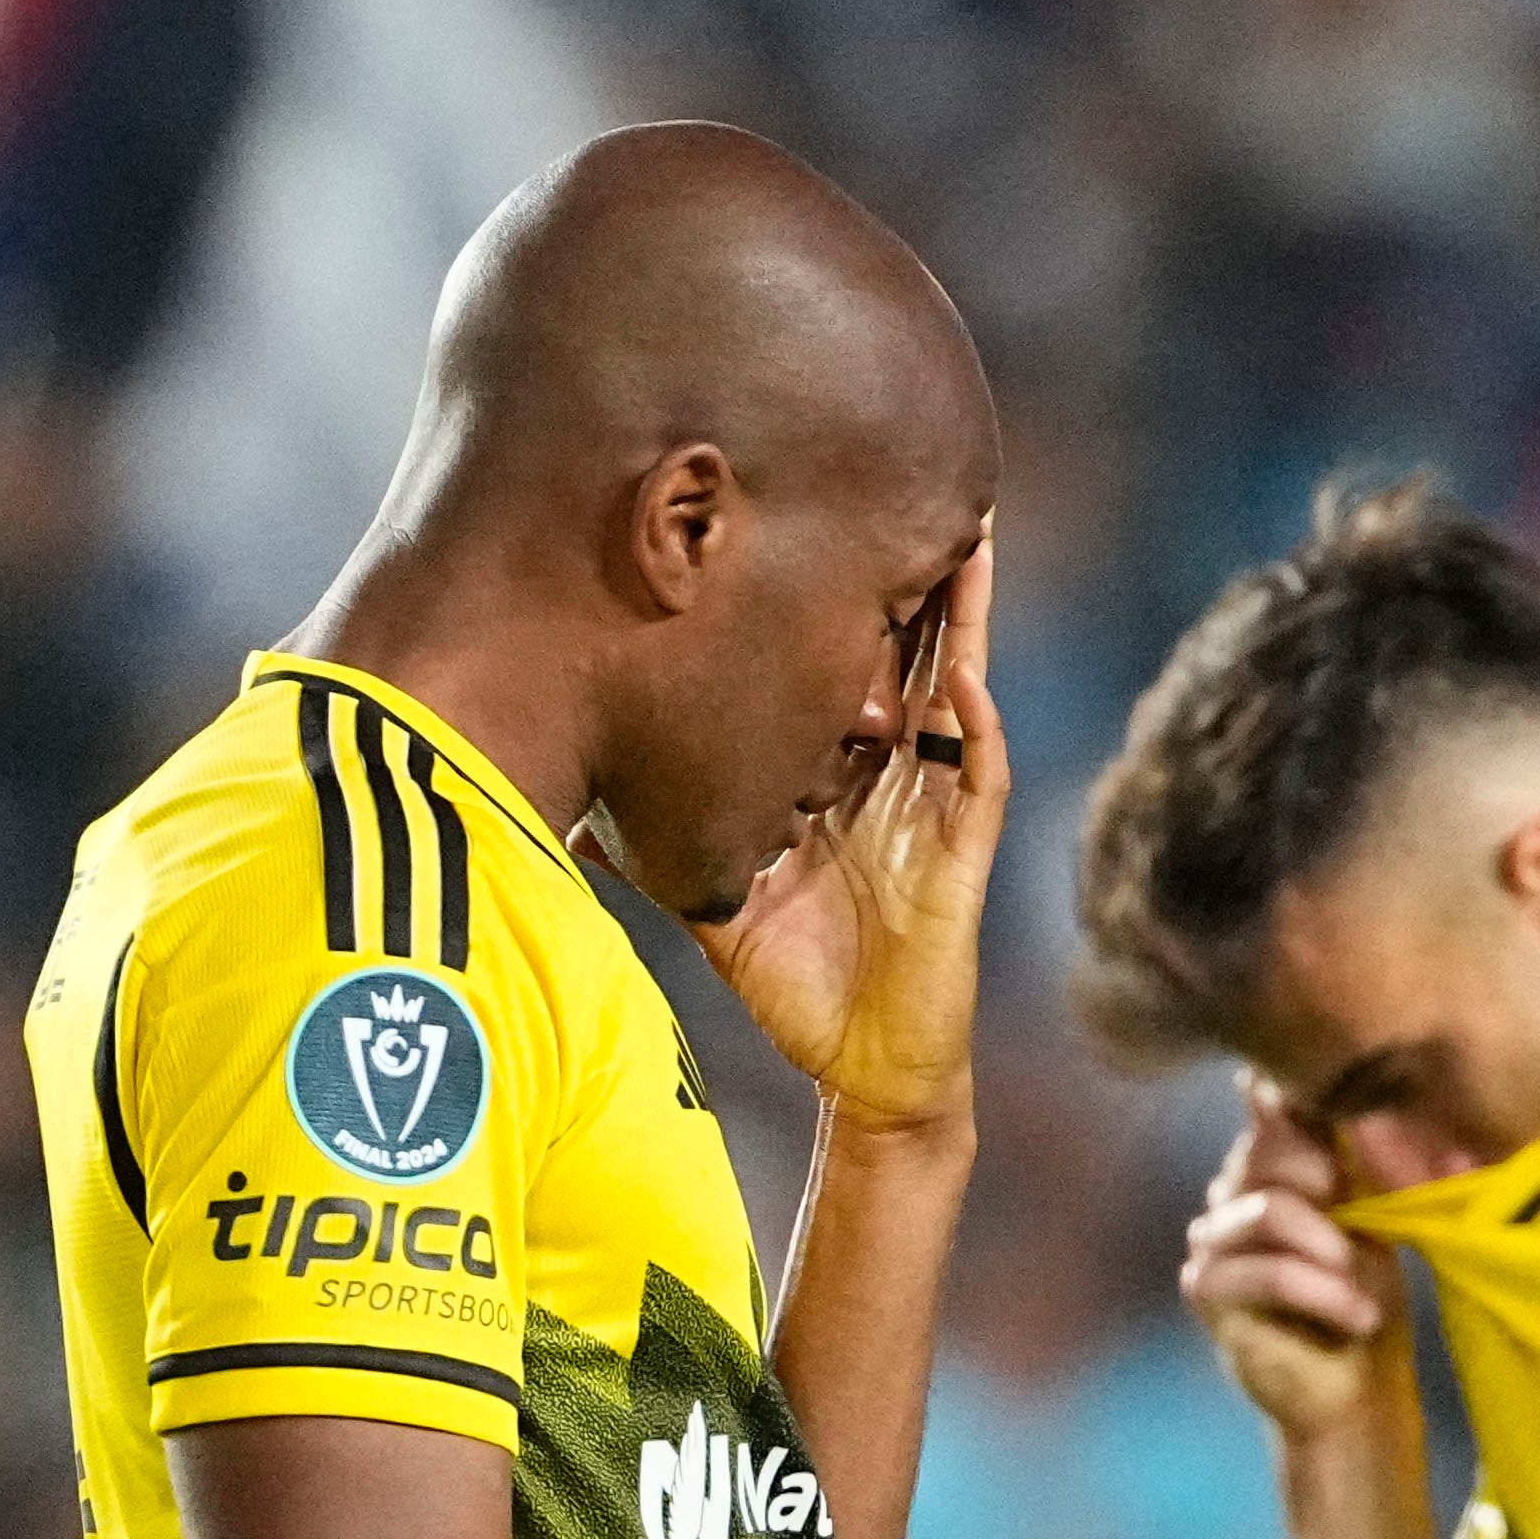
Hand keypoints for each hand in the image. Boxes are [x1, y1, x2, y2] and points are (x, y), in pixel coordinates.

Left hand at [699, 530, 1005, 1129]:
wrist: (860, 1064)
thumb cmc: (795, 980)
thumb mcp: (708, 899)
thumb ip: (648, 849)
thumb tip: (562, 814)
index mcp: (841, 768)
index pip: (839, 659)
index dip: (828, 591)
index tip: (797, 514)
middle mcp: (894, 771)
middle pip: (906, 647)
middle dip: (909, 568)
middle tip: (902, 474)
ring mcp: (935, 805)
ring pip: (958, 688)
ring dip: (965, 617)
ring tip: (967, 535)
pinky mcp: (962, 853)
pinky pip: (977, 775)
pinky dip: (974, 725)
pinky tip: (962, 674)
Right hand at [1180, 1087, 1403, 1441]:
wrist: (1358, 1382)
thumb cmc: (1367, 1290)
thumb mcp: (1373, 1208)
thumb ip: (1348, 1149)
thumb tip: (1318, 1089)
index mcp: (1268, 1158)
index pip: (1269, 1102)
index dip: (1305, 1107)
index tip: (1354, 1135)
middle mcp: (1228, 1189)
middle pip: (1267, 1148)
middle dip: (1331, 1184)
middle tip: (1368, 1231)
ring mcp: (1209, 1237)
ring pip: (1268, 1208)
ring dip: (1331, 1249)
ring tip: (1363, 1282)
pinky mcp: (1204, 1289)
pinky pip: (1267, 1271)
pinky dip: (1322, 1292)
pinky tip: (1357, 1315)